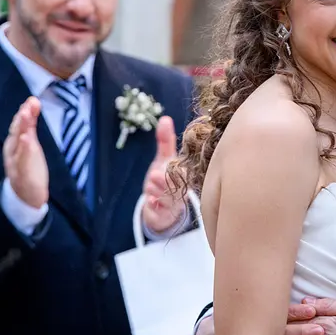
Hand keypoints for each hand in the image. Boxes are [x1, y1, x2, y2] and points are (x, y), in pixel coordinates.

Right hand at [3, 97, 48, 208]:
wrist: (25, 194)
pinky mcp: (22, 174)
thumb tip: (33, 102)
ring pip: (18, 144)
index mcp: (15, 143)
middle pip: (17, 132)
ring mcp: (16, 163)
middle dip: (22, 119)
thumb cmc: (27, 165)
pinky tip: (27, 140)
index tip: (32, 100)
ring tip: (26, 117)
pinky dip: (24, 150)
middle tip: (28, 105)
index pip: (19, 125)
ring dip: (21, 130)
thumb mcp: (30, 143)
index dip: (25, 112)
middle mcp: (13, 151)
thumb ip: (31, 124)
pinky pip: (22, 161)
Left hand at [141, 116, 184, 232]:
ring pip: (170, 199)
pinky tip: (149, 202)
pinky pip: (162, 214)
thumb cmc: (166, 179)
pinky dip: (155, 207)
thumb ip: (165, 141)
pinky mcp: (165, 216)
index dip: (179, 167)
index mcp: (186, 175)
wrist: (161, 208)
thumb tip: (165, 118)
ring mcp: (175, 204)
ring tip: (149, 186)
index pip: (186, 171)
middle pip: (179, 186)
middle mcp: (184, 190)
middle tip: (154, 175)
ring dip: (159, 192)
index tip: (169, 161)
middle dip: (166, 180)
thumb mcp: (165, 159)